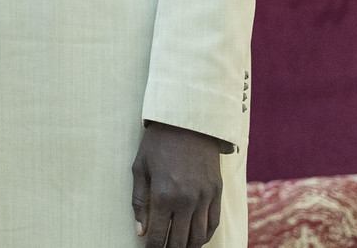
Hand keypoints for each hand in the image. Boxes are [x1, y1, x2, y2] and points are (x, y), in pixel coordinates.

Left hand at [131, 121, 229, 247]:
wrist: (188, 121)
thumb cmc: (158, 143)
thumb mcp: (140, 168)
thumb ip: (139, 202)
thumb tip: (140, 232)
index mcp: (163, 195)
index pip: (158, 235)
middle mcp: (186, 200)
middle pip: (179, 241)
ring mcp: (204, 197)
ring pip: (198, 237)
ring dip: (188, 247)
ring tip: (178, 247)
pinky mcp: (216, 191)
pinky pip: (213, 223)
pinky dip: (204, 236)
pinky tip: (195, 238)